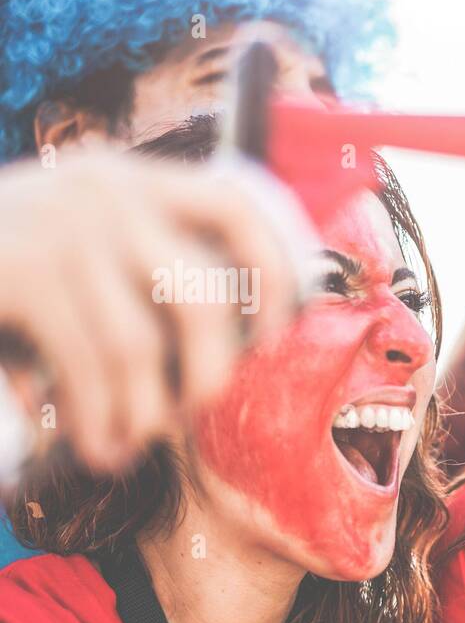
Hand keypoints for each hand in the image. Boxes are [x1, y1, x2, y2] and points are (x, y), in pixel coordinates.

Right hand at [0, 150, 300, 470]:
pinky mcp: (24, 272)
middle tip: (193, 410)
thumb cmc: (8, 259)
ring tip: (131, 442)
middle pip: (204, 297)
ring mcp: (63, 230)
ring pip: (140, 348)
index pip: (235, 206)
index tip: (279, 328)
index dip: (274, 270)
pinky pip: (86, 366)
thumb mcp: (78, 235)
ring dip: (142, 413)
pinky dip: (98, 417)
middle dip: (209, 372)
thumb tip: (233, 344)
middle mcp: (108, 193)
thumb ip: (141, 265)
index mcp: (133, 177)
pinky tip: (96, 445)